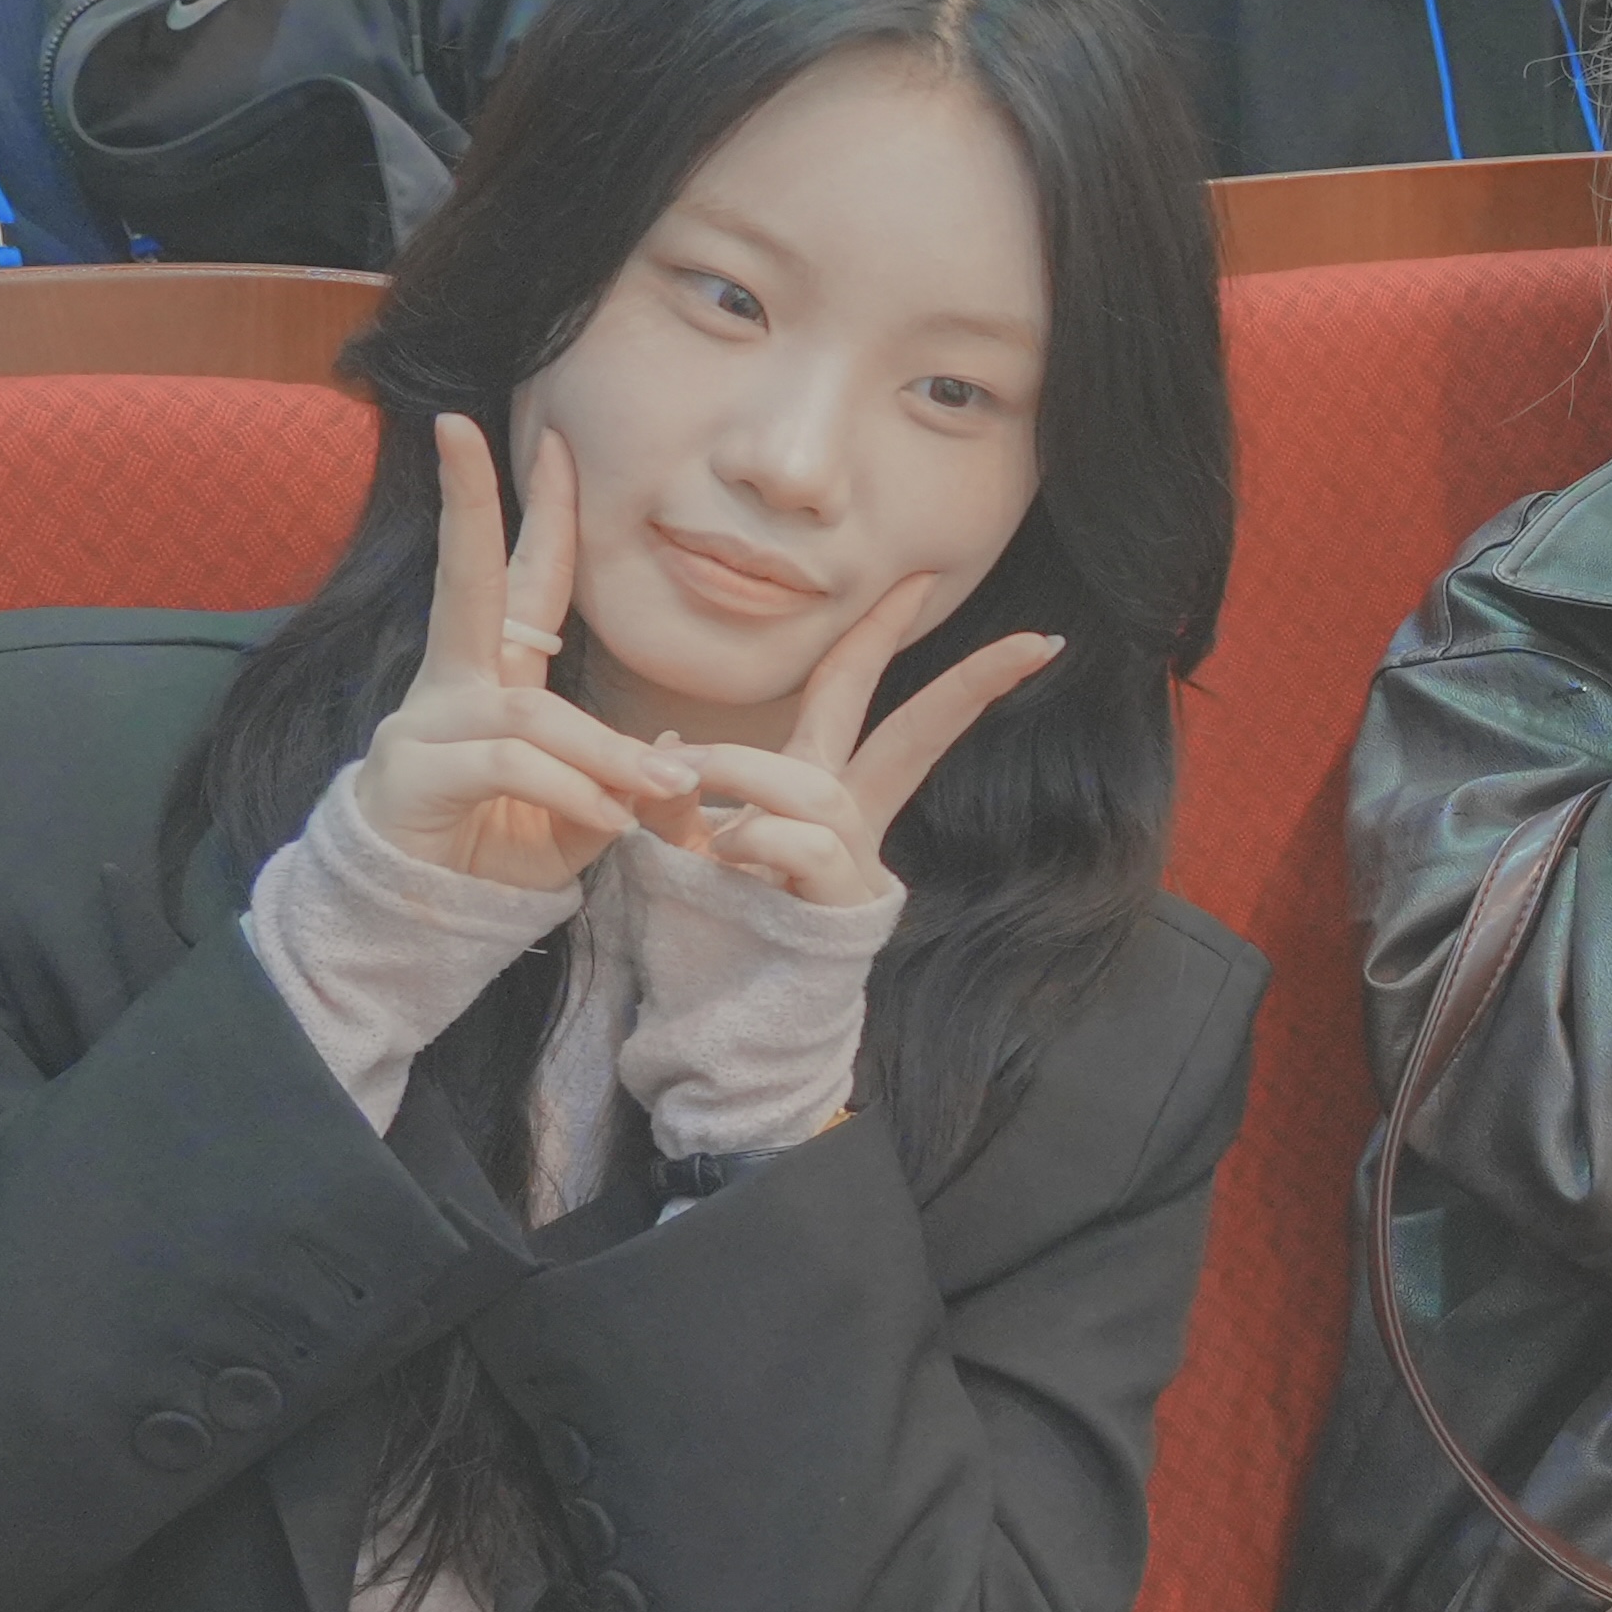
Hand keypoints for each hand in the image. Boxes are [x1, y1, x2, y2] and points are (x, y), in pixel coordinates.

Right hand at [350, 416, 701, 891]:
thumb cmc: (496, 855)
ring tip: (653, 791)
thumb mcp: (578, 819)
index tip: (545, 441)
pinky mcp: (411, 775)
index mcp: (492, 680)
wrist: (418, 922)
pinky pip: (508, 764)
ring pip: (528, 712)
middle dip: (466, 505)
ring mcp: (423, 726)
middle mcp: (450, 685)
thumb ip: (620, 783)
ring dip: (600, 750)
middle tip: (460, 429)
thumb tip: (673, 757)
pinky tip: (605, 819)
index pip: (517, 582)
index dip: (533, 516)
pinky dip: (569, 788)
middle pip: (463, 582)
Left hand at [641, 571, 1066, 911]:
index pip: (865, 700)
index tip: (927, 575)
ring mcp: (852, 866)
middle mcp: (850, 821)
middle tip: (942, 582)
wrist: (737, 1037)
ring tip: (683, 780)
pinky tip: (724, 853)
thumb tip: (669, 740)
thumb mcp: (685, 855)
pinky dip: (754, 838)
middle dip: (929, 661)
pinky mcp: (841, 911)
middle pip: (900, 727)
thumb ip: (681, 801)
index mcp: (822, 796)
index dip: (887, 636)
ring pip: (812, 788)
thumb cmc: (715, 945)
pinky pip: (800, 849)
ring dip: (742, 769)